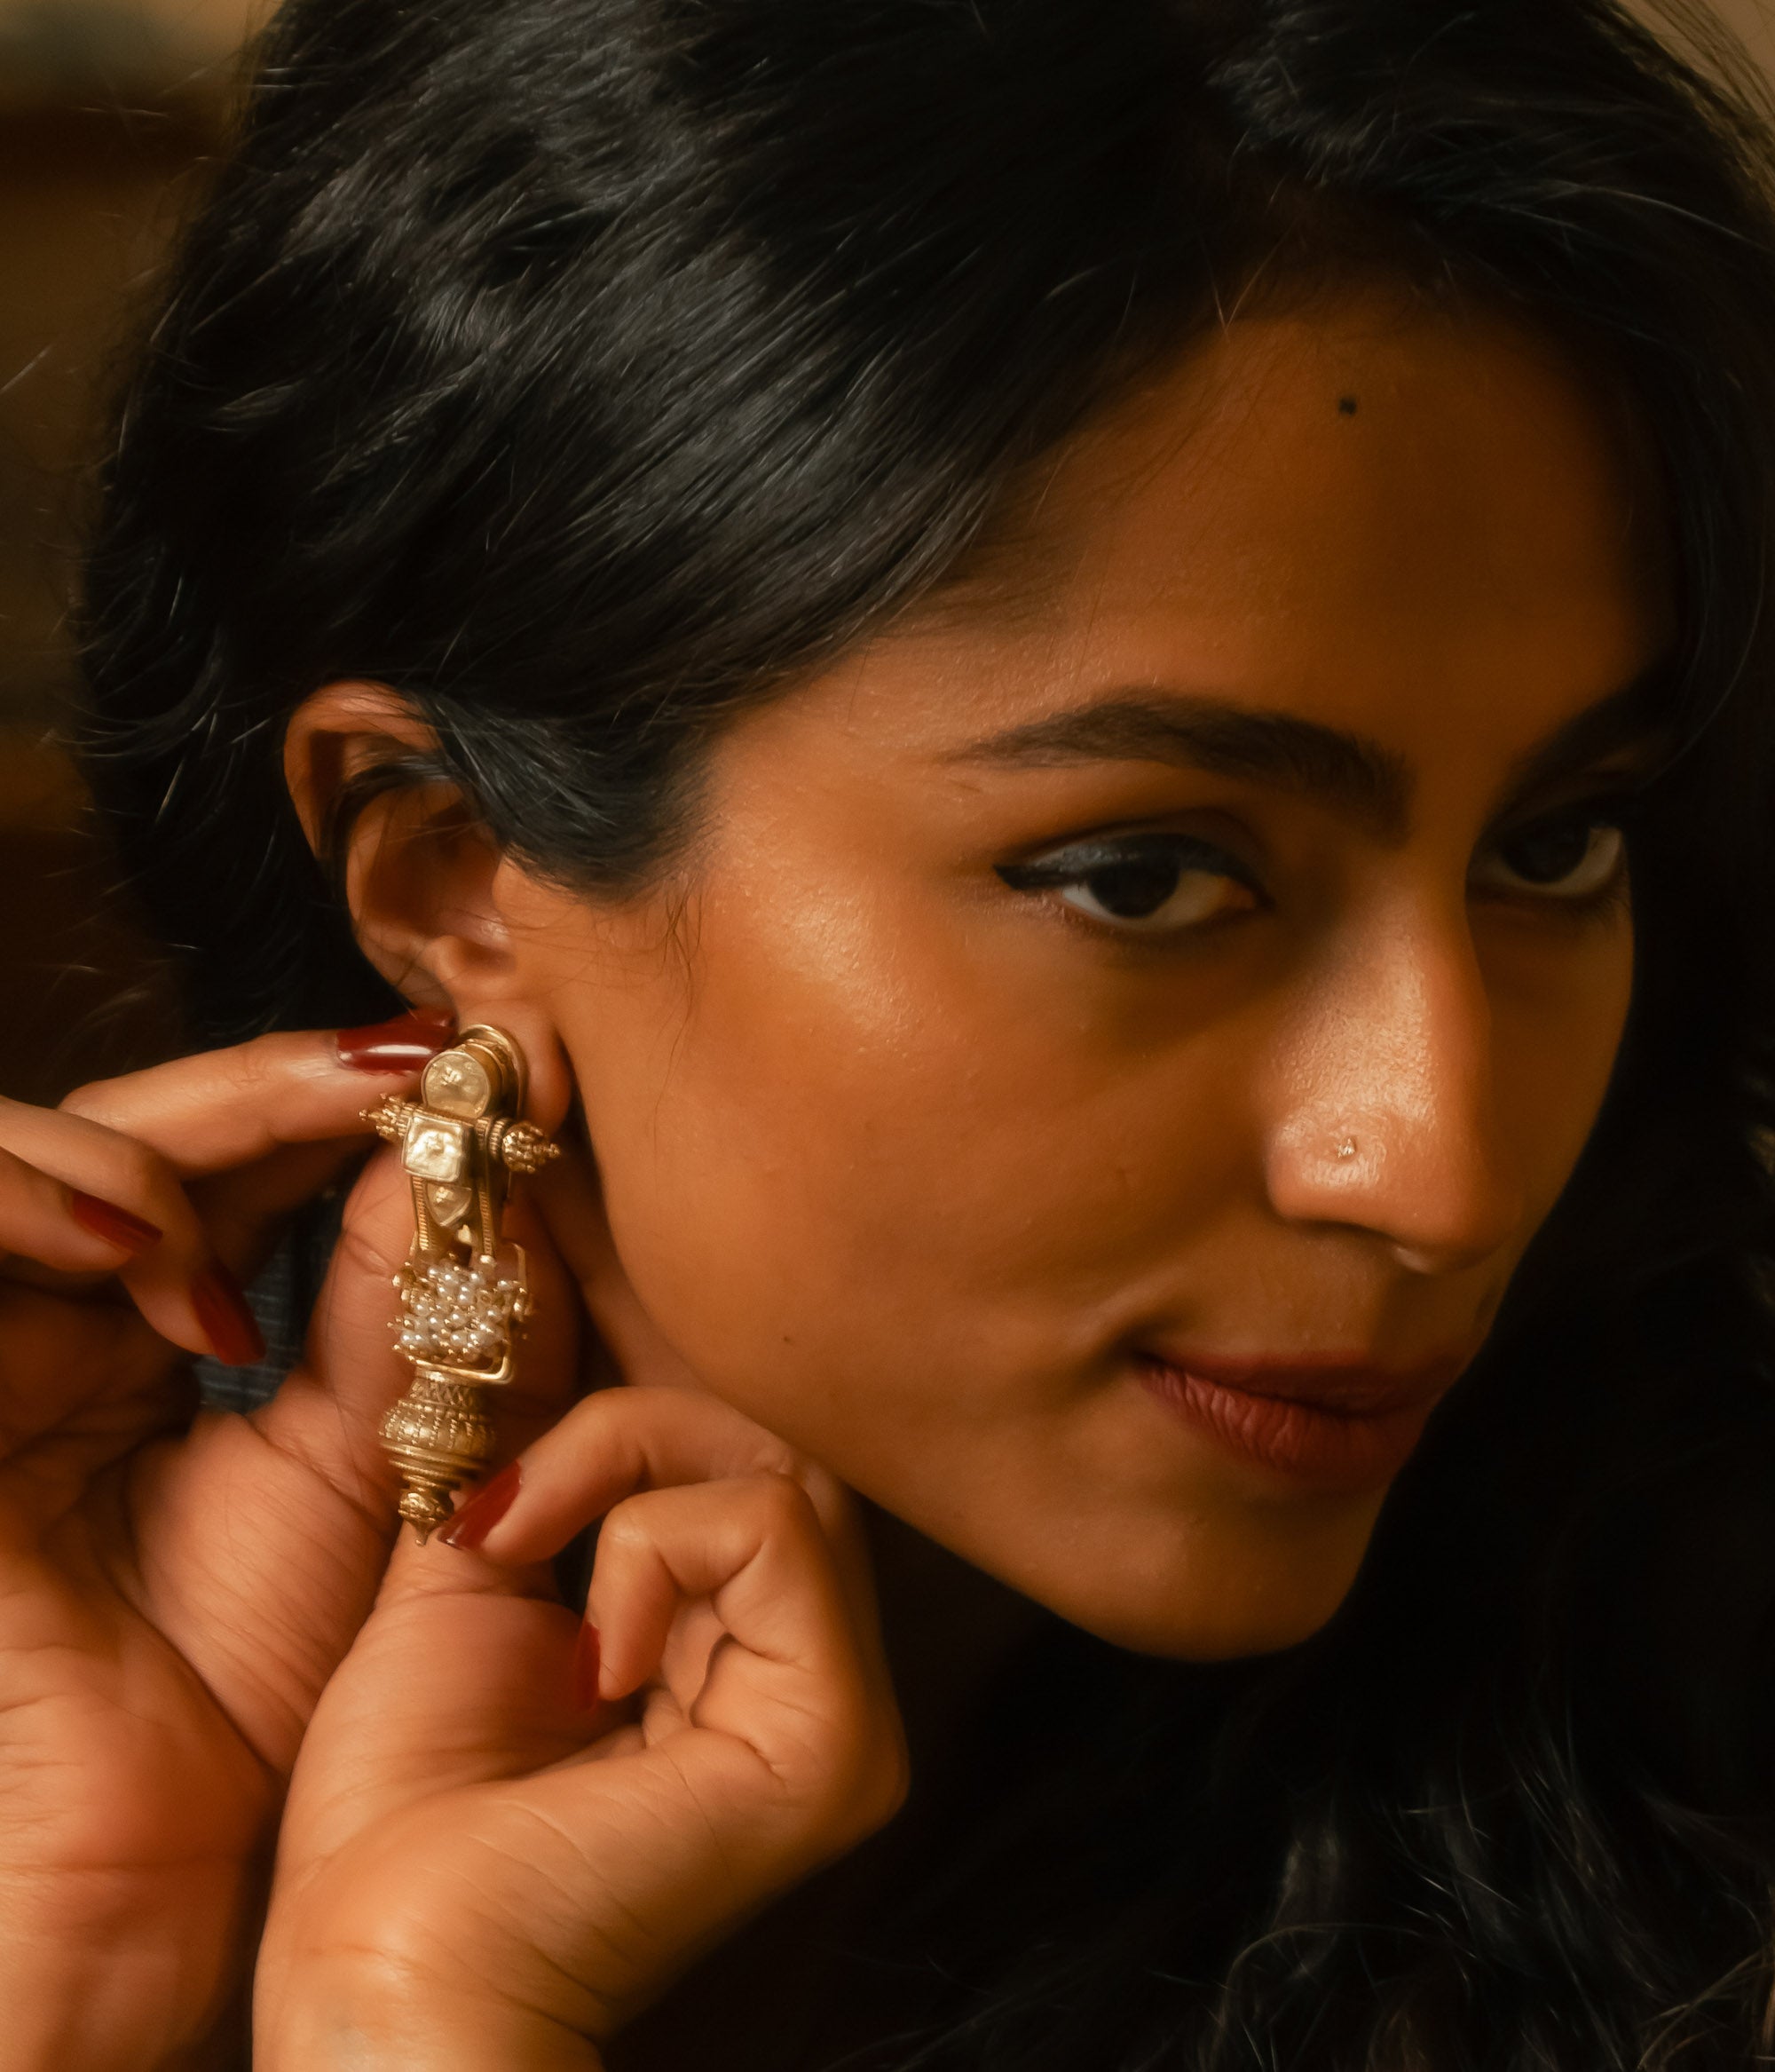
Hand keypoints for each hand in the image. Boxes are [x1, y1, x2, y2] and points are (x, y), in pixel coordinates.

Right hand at [0, 1016, 458, 2068]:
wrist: (153, 1860)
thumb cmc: (260, 1676)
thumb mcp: (368, 1461)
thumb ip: (397, 1312)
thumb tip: (454, 1162)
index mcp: (174, 1320)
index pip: (245, 1155)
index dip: (341, 1094)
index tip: (470, 1063)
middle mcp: (71, 1311)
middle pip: (144, 1123)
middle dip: (273, 1083)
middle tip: (402, 1073)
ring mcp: (0, 1346)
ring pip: (24, 1147)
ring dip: (149, 1142)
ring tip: (268, 1188)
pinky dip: (34, 1208)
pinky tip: (154, 1258)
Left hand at [255, 1337, 907, 2067]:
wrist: (387, 1970)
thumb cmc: (406, 1802)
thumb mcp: (471, 1564)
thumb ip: (536, 1437)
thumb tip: (538, 1266)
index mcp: (730, 1628)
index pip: (733, 1426)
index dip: (656, 1322)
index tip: (566, 1219)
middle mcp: (807, 1658)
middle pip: (769, 1426)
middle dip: (626, 1390)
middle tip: (511, 1397)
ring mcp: (835, 1699)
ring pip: (778, 1456)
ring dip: (624, 1458)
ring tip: (517, 1541)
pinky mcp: (834, 1735)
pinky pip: (775, 1529)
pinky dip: (656, 1547)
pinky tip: (587, 1646)